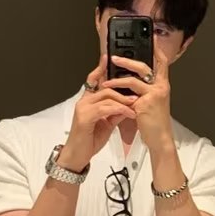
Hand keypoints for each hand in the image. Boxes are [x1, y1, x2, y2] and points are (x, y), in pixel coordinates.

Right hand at [59, 54, 136, 170]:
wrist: (77, 156)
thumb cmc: (89, 141)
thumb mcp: (106, 124)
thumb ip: (115, 112)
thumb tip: (128, 105)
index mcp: (88, 101)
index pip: (95, 80)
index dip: (102, 68)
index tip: (110, 59)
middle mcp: (84, 102)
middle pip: (105, 86)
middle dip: (122, 87)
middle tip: (138, 90)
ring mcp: (83, 108)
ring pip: (106, 96)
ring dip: (123, 99)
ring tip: (136, 103)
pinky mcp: (85, 117)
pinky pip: (105, 108)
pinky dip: (119, 109)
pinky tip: (129, 113)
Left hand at [102, 47, 174, 154]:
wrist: (160, 138)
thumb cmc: (154, 122)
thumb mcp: (152, 102)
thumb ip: (144, 91)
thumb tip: (130, 81)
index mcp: (162, 85)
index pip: (161, 62)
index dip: (156, 49)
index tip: (152, 38)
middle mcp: (160, 87)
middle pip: (145, 66)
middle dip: (127, 61)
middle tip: (114, 58)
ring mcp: (154, 94)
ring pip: (134, 79)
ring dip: (117, 78)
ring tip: (105, 80)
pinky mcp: (146, 103)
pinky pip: (128, 93)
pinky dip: (117, 91)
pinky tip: (108, 91)